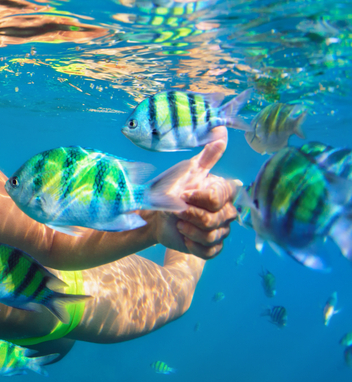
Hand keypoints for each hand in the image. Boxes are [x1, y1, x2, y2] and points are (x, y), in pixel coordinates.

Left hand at [142, 127, 240, 258]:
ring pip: (213, 236)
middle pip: (217, 219)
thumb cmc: (170, 188)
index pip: (220, 197)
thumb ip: (208, 155)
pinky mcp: (212, 248)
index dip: (199, 198)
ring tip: (178, 222)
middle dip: (191, 215)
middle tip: (176, 211)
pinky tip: (183, 236)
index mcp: (223, 192)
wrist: (154, 213)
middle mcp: (227, 212)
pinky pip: (210, 252)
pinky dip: (193, 245)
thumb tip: (221, 129)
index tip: (183, 194)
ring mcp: (221, 231)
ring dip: (190, 230)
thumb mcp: (187, 170)